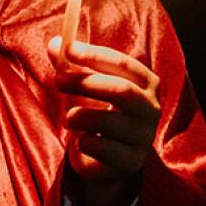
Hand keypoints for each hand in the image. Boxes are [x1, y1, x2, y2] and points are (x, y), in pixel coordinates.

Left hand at [48, 37, 160, 205]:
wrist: (109, 161)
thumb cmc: (101, 113)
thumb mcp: (89, 86)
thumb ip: (73, 65)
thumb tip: (54, 43)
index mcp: (147, 84)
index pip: (124, 64)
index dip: (95, 55)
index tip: (68, 49)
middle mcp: (151, 109)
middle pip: (121, 90)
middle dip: (86, 83)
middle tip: (58, 80)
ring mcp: (143, 136)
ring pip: (110, 120)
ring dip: (81, 115)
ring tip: (68, 118)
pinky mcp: (130, 161)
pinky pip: (103, 148)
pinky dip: (85, 141)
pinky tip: (81, 141)